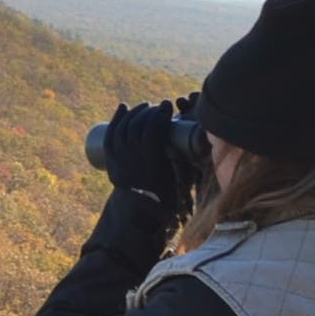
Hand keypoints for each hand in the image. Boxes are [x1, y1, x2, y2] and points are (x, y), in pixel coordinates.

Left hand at [99, 98, 198, 215]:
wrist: (140, 211)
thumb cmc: (166, 194)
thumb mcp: (181, 178)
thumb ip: (190, 159)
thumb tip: (204, 137)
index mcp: (151, 164)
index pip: (152, 130)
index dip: (159, 114)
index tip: (168, 104)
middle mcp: (132, 160)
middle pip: (137, 126)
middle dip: (149, 111)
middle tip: (159, 107)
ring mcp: (119, 160)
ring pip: (123, 129)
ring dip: (135, 112)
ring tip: (146, 106)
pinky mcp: (111, 160)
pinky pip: (110, 135)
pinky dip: (117, 119)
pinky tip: (124, 107)